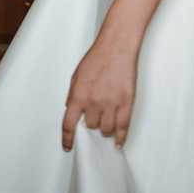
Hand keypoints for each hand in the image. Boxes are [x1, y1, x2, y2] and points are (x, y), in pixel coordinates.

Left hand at [62, 36, 137, 151]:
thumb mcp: (77, 74)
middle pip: (90, 127)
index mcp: (78, 95)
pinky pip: (123, 127)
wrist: (117, 46)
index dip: (67, 139)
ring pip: (106, 130)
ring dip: (105, 128)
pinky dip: (120, 137)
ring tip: (106, 121)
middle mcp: (93, 102)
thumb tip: (70, 110)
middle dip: (91, 123)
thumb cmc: (98, 56)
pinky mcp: (126, 103)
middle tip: (95, 116)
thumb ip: (72, 94)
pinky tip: (118, 142)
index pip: (68, 125)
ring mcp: (111, 104)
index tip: (68, 146)